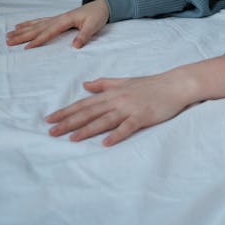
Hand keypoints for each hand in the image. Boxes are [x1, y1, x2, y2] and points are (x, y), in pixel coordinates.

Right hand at [6, 0, 109, 48]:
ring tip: (9, 34)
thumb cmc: (97, 16)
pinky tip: (21, 25)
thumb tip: (75, 46)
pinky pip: (40, 22)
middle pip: (37, 28)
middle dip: (23, 35)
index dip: (38, 40)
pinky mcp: (57, 19)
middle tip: (8, 40)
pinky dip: (30, 24)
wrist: (101, 5)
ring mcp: (57, 18)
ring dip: (22, 30)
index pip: (49, 32)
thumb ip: (84, 36)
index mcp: (65, 20)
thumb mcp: (93, 26)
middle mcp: (58, 18)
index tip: (26, 48)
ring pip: (36, 25)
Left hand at [45, 55, 224, 145]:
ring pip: (104, 120)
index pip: (85, 103)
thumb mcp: (124, 81)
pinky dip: (117, 135)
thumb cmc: (150, 84)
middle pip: (90, 112)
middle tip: (51, 132)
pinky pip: (128, 127)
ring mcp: (130, 108)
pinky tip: (106, 143)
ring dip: (87, 129)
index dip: (67, 111)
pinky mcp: (143, 116)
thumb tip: (85, 85)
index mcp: (112, 92)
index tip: (50, 119)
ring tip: (71, 138)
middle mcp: (117, 100)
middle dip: (69, 122)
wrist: (174, 84)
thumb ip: (104, 84)